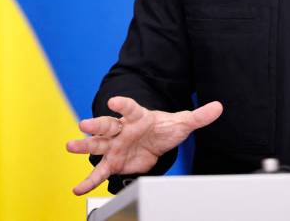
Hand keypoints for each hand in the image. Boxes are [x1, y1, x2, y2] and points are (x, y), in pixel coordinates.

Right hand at [66, 96, 222, 194]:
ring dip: (84, 146)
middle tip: (83, 124)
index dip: (122, 104)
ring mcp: (115, 145)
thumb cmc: (164, 128)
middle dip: (95, 124)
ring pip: (97, 144)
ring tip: (70, 146)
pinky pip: (100, 172)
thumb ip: (198, 116)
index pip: (129, 107)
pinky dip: (88, 181)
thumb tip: (219, 107)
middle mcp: (122, 128)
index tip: (113, 101)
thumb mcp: (182, 123)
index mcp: (138, 116)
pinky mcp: (113, 162)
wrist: (154, 141)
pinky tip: (77, 189)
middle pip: (107, 125)